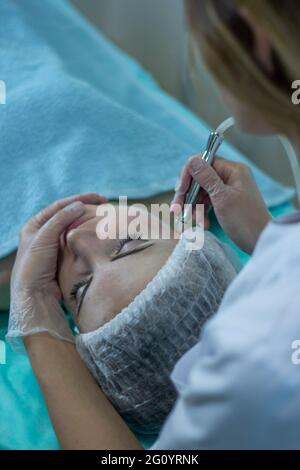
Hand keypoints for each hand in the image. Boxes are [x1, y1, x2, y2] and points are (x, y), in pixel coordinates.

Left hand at [7, 193, 106, 345]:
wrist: (34, 297)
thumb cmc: (33, 266)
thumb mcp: (43, 238)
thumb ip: (60, 220)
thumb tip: (79, 205)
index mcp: (35, 225)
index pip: (60, 206)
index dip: (79, 199)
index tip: (98, 197)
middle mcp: (44, 233)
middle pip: (68, 215)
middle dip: (86, 208)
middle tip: (105, 205)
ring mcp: (54, 246)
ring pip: (74, 228)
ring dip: (88, 221)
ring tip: (105, 217)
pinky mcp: (63, 257)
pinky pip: (77, 241)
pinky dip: (87, 235)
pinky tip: (98, 233)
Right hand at [171, 155, 270, 252]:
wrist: (259, 242)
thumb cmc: (245, 220)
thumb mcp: (222, 198)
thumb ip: (206, 177)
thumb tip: (192, 159)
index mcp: (233, 170)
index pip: (204, 162)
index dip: (189, 175)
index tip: (180, 191)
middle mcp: (230, 176)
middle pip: (200, 178)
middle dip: (188, 195)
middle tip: (177, 210)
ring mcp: (227, 189)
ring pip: (201, 192)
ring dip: (194, 207)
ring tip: (195, 222)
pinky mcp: (225, 202)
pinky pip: (207, 203)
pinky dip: (202, 213)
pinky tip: (203, 225)